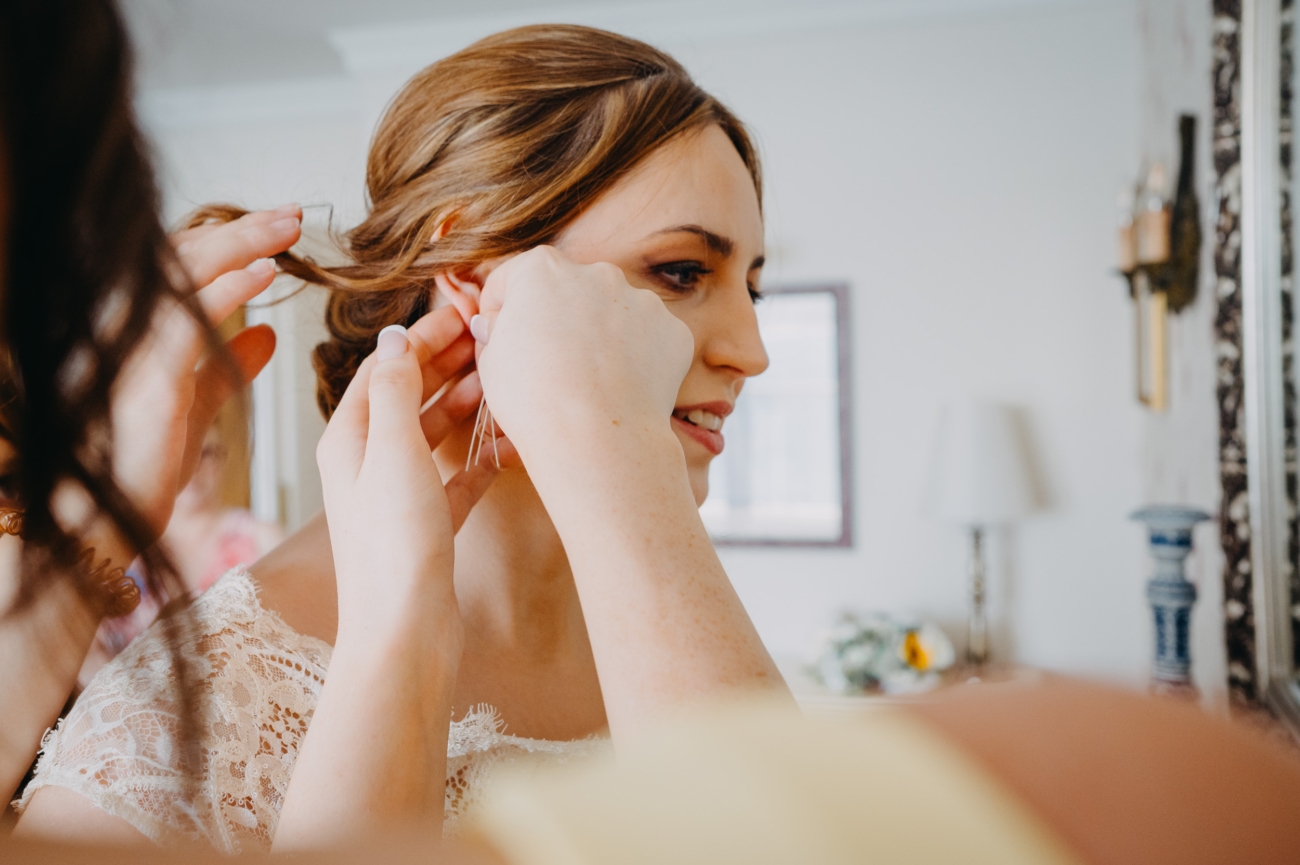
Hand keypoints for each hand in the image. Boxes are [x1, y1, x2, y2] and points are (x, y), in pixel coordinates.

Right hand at [108, 205, 300, 543]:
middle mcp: (125, 327)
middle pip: (184, 255)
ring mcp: (130, 346)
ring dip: (241, 243)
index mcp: (136, 332)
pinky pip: (188, 316)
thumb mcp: (191, 405)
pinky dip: (227, 288)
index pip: (181, 265)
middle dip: (241, 229)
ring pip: (185, 272)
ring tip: (286, 228)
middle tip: (291, 214)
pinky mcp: (146, 375)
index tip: (277, 230)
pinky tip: (263, 272)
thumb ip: (226, 366)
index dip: (230, 241)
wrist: (93, 524)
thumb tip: (266, 333)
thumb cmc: (134, 469)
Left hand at [316, 306, 504, 643]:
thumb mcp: (392, 450)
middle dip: (449, 365)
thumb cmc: (392, 545)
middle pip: (410, 396)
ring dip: (468, 406)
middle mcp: (369, 463)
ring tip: (503, 382)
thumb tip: (394, 336)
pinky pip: (458, 476)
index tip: (463, 313)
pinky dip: (481, 456)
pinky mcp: (429, 525)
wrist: (404, 631)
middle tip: (490, 339)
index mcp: (349, 440)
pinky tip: (507, 444)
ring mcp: (399, 495)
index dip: (423, 337)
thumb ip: (394, 388)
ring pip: (437, 434)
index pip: (385, 368)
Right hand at [473, 246, 693, 464]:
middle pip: (569, 291)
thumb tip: (499, 322)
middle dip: (557, 318)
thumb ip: (496, 329)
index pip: (515, 277)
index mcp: (543, 270)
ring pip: (613, 312)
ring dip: (600, 335)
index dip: (501, 308)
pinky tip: (620, 386)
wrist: (596, 439)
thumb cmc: (533, 401)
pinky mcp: (672, 330)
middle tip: (549, 363)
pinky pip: (648, 338)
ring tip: (588, 380)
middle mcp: (597, 273)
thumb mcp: (491, 361)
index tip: (500, 334)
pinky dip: (636, 356)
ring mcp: (641, 300)